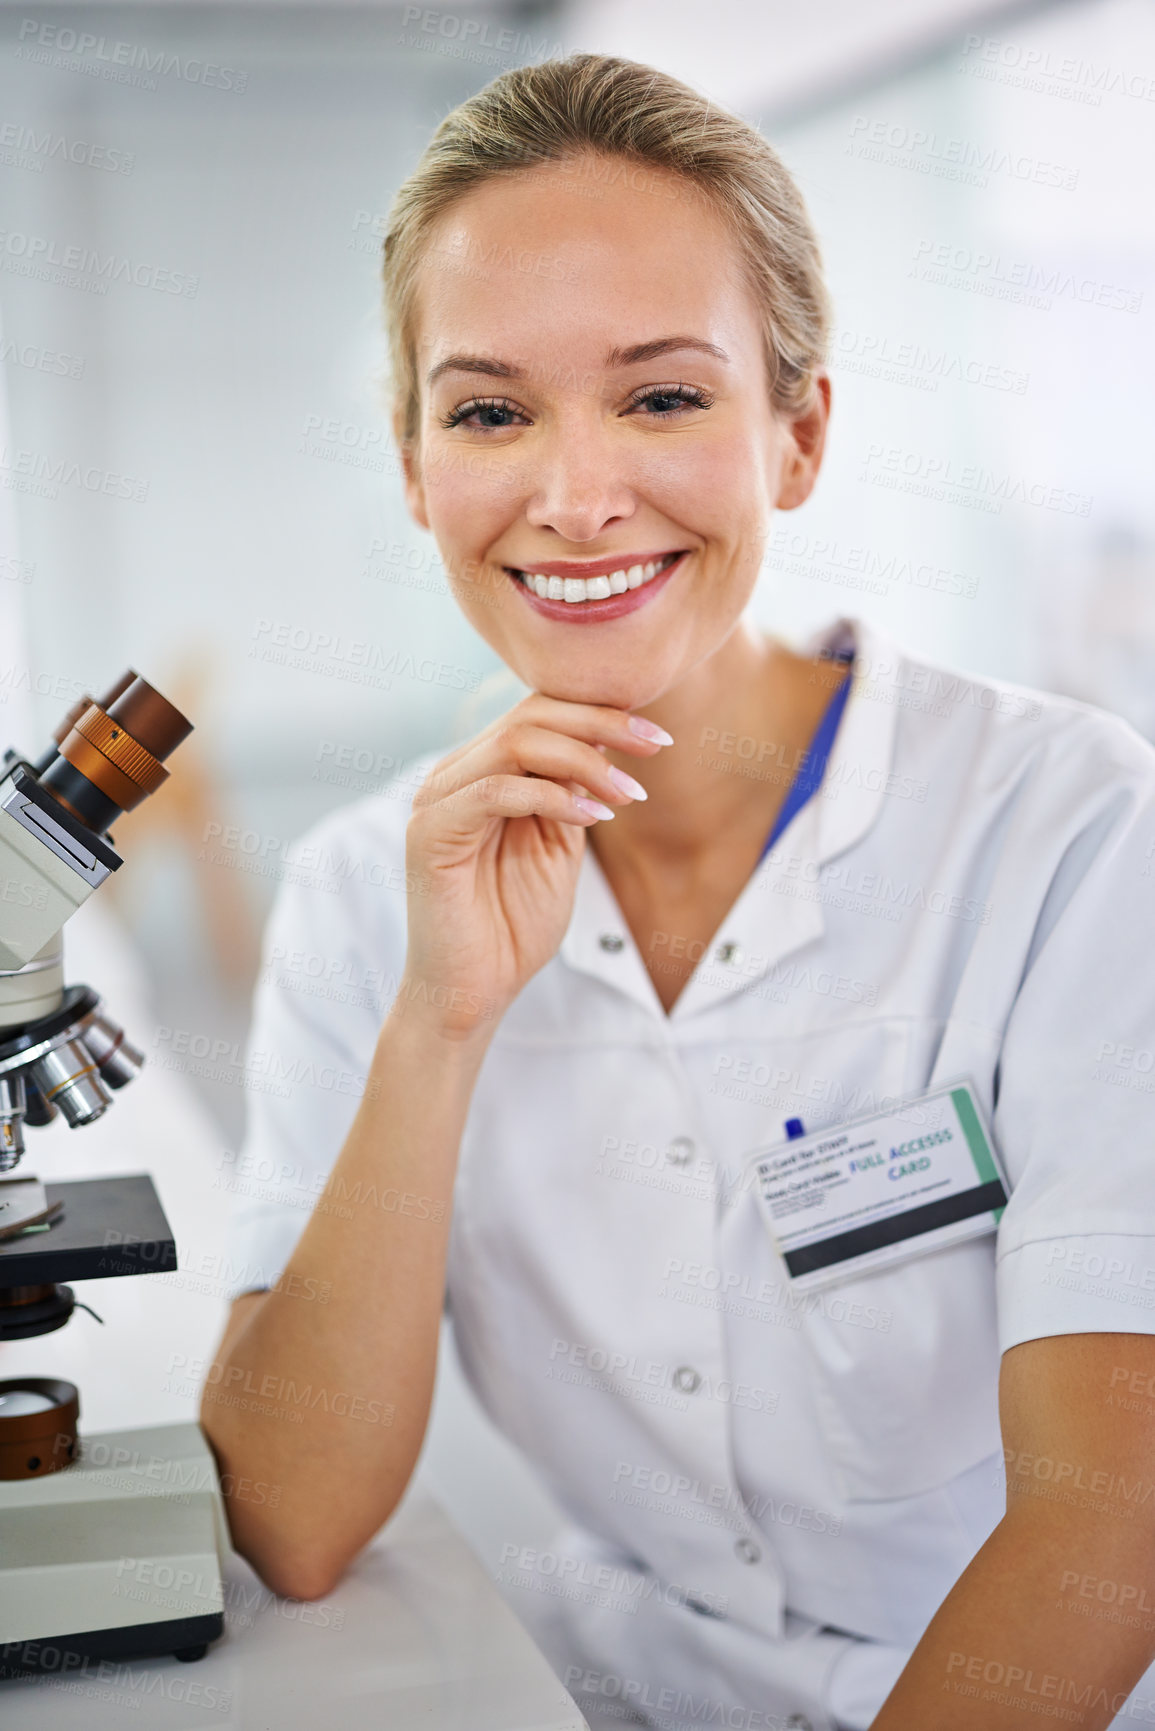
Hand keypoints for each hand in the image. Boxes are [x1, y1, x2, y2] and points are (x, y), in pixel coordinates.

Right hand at [396, 695, 670, 1037]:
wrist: (473, 992)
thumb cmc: (512, 925)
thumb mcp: (558, 846)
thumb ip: (572, 793)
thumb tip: (606, 741)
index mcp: (480, 772)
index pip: (537, 714)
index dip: (600, 715)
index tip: (657, 738)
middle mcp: (453, 775)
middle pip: (528, 716)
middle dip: (600, 725)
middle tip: (653, 748)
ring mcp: (436, 800)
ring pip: (515, 743)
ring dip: (584, 762)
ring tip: (629, 794)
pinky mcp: (429, 832)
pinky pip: (496, 790)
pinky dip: (553, 796)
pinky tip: (593, 817)